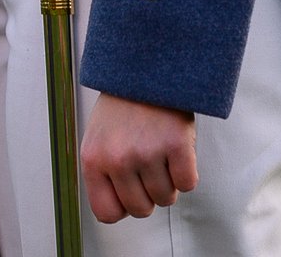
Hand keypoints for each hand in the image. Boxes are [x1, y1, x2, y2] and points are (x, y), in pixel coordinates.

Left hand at [81, 92, 197, 222]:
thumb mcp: (97, 138)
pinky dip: (187, 172)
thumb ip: (103, 173)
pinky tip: (176, 150)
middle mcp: (117, 159)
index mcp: (93, 159)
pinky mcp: (175, 145)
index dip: (123, 207)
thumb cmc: (123, 105)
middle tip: (148, 167)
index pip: (106, 213)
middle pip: (140, 210)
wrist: (146, 68)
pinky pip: (188, 184)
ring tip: (160, 153)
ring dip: (168, 181)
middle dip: (148, 194)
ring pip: (166, 199)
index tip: (130, 192)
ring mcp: (147, 153)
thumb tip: (116, 210)